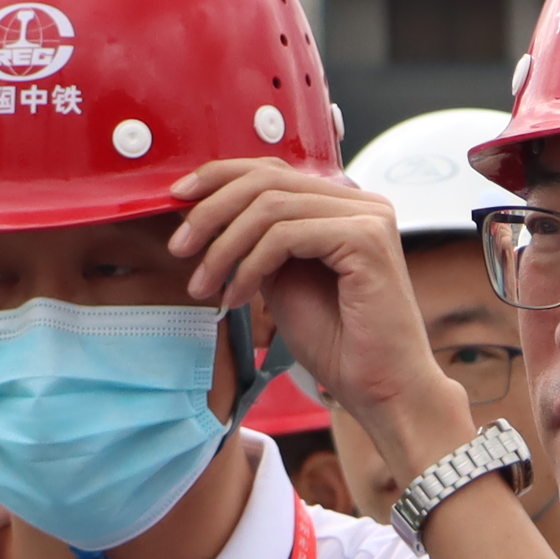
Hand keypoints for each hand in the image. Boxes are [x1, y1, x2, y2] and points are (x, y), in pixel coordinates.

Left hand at [168, 159, 480, 471]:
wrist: (382, 389)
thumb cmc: (339, 344)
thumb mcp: (282, 280)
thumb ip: (258, 242)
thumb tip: (207, 215)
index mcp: (343, 205)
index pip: (273, 169)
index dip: (220, 177)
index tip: (177, 198)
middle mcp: (361, 201)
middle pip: (267, 179)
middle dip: (211, 211)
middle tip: (180, 249)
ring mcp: (367, 216)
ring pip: (270, 206)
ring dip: (224, 247)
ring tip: (203, 286)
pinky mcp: (366, 238)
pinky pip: (286, 234)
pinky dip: (250, 265)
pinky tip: (237, 298)